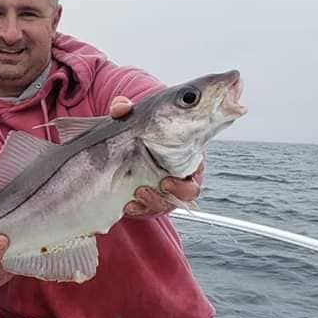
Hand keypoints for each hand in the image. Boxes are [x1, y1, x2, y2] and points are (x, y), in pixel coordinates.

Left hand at [109, 96, 203, 215]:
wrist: (118, 149)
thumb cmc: (136, 131)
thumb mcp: (132, 118)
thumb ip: (125, 110)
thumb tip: (121, 106)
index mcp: (184, 150)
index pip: (198, 163)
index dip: (195, 169)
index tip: (182, 169)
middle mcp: (180, 174)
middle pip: (190, 189)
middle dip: (178, 189)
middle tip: (164, 182)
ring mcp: (165, 190)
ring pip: (170, 202)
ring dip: (156, 200)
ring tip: (139, 192)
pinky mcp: (151, 202)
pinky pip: (150, 211)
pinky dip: (140, 209)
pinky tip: (127, 205)